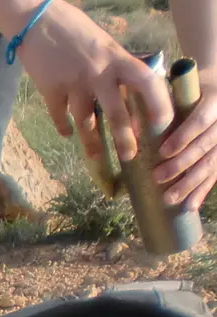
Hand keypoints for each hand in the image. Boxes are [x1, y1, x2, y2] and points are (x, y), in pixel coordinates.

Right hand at [13, 1, 172, 164]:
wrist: (37, 22)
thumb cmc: (75, 30)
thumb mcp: (106, 43)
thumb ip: (117, 66)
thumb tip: (130, 90)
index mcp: (117, 58)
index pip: (146, 83)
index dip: (158, 105)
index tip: (161, 125)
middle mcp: (97, 73)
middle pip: (116, 113)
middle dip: (125, 139)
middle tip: (130, 157)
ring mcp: (72, 83)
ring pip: (85, 121)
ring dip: (91, 143)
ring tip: (95, 157)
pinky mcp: (49, 89)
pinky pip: (58, 115)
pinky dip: (63, 127)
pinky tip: (67, 134)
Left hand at [157, 69, 216, 208]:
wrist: (213, 90)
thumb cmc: (187, 91)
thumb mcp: (177, 91)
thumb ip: (161, 105)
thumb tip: (128, 124)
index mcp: (213, 101)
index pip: (200, 120)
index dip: (184, 136)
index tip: (163, 151)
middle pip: (205, 146)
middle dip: (182, 164)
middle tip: (158, 178)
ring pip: (211, 163)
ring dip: (191, 184)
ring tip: (170, 199)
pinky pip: (216, 174)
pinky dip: (203, 191)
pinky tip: (191, 206)